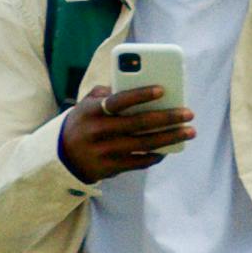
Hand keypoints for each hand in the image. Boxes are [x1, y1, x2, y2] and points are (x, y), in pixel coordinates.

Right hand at [56, 83, 192, 182]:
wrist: (62, 157)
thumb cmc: (83, 123)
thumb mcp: (87, 104)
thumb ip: (108, 92)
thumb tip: (138, 83)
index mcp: (92, 111)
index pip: (118, 101)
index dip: (140, 95)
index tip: (163, 89)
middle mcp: (98, 131)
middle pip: (138, 123)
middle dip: (168, 118)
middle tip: (189, 113)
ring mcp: (104, 152)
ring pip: (143, 144)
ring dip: (170, 138)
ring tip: (189, 131)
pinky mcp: (110, 168)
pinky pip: (139, 162)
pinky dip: (157, 155)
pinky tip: (169, 148)